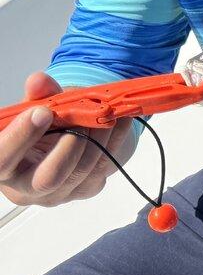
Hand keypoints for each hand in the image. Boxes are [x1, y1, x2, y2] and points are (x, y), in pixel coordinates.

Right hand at [0, 73, 136, 206]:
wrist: (67, 138)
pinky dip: (114, 141)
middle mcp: (26, 187)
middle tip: (81, 118)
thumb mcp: (36, 107)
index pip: (2, 159)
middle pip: (48, 178)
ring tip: (103, 113)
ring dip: (96, 138)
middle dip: (70, 144)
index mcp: (3, 165)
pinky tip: (118, 121)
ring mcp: (58, 193)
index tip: (42, 112)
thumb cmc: (44, 125)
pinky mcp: (85, 189)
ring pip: (81, 172)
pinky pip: (102, 168)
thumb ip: (37, 95)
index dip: (21, 136)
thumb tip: (38, 81)